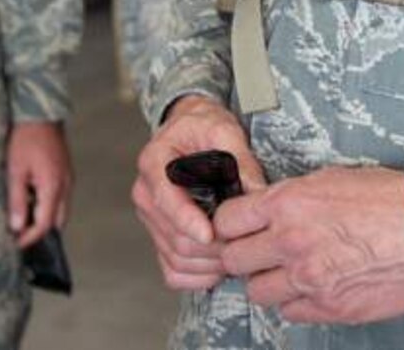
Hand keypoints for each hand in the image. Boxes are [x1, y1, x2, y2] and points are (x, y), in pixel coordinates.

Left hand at [6, 120, 71, 247]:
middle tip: (20, 233)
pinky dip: (47, 204)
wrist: (39, 113)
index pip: (45, 224)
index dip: (30, 237)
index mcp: (53, 187)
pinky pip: (60, 196)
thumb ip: (17, 200)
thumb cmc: (25, 138)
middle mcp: (66, 185)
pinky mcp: (66, 171)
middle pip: (57, 221)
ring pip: (60, 209)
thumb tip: (17, 226)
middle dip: (40, 231)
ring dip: (44, 217)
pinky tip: (32, 199)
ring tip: (23, 217)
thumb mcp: (15, 170)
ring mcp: (68, 178)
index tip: (15, 243)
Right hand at [131, 95, 265, 290]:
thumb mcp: (224, 131)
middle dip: (213, 248)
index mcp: (154, 163)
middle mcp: (146, 193)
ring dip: (209, 265)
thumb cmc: (203, 127)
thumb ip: (240, 161)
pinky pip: (172, 271)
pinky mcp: (159, 236)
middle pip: (175, 238)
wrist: (189, 129)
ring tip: (237, 254)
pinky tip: (219, 267)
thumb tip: (258, 193)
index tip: (211, 234)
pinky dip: (197, 277)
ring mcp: (151, 219)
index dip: (188, 221)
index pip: (165, 200)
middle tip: (243, 243)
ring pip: (176, 258)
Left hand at [216, 165, 403, 324]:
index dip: (229, 225)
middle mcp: (290, 242)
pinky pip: (290, 313)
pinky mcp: (329, 307)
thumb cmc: (386, 199)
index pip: (225, 221)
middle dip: (242, 256)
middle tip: (258, 253)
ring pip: (257, 292)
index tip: (237, 229)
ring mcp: (308, 279)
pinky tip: (311, 288)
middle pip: (232, 260)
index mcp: (286, 204)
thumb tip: (264, 210)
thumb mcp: (328, 179)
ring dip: (268, 283)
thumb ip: (289, 198)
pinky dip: (295, 303)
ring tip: (287, 273)